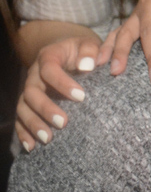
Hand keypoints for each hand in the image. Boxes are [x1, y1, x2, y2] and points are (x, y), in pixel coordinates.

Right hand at [15, 35, 100, 150]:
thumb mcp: (89, 45)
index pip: (49, 69)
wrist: (70, 53)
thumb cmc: (82, 52)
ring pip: (23, 107)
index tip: (81, 97)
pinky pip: (20, 119)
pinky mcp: (28, 105)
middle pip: (31, 91)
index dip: (62, 83)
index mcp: (48, 56)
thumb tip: (87, 65)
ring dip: (33, 124)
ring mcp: (29, 89)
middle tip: (63, 123)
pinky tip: (31, 147)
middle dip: (45, 108)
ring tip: (48, 139)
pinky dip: (23, 133)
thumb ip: (90, 51)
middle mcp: (34, 73)